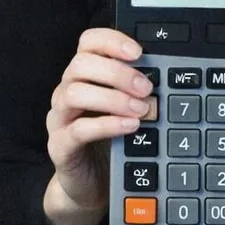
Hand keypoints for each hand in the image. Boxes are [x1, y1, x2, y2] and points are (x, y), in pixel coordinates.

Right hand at [44, 28, 153, 224]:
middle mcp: (66, 91)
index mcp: (83, 75)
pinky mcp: (60, 146)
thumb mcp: (127, 108)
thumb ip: (137, 88)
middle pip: (81, 63)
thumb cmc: (110, 139)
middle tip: (146, 88)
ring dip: (113, 98)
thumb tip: (164, 72)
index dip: (111, 40)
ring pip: (75, 93)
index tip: (138, 52)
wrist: (91, 183)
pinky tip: (129, 126)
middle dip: (117, 72)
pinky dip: (107, 124)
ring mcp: (59, 118)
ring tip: (141, 110)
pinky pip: (77, 130)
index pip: (88, 42)